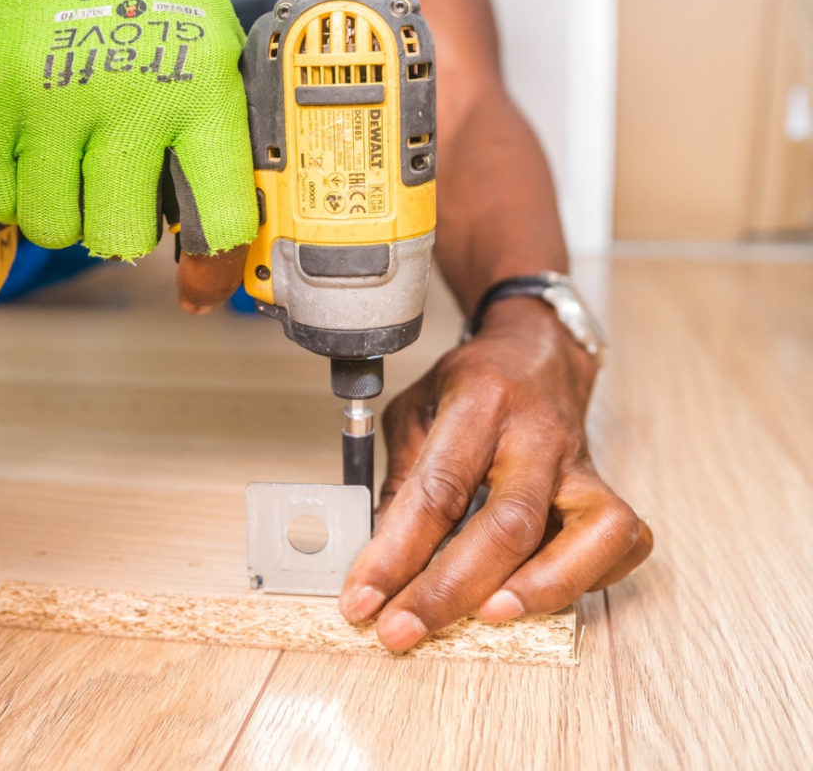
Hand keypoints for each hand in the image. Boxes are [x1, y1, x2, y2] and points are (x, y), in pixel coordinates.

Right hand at [0, 0, 256, 307]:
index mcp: (203, 91)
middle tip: (118, 194)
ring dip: (64, 212)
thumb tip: (224, 238)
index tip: (200, 284)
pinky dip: (12, 193)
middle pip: (120, 239)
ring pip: (53, 228)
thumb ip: (219, 138)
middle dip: (121, 230)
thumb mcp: (215, 50)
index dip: (213, 266)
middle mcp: (129, 99)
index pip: (218, 217)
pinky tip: (31, 153)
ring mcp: (50, 97)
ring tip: (71, 165)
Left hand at [339, 297, 652, 649]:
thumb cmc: (472, 383)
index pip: (438, 489)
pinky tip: (539, 592)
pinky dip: (585, 578)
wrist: (536, 351)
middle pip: (508, 523)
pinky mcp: (607, 486)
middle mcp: (537, 433)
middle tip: (402, 630)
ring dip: (536, 590)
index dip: (396, 553)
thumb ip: (402, 480)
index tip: (362, 599)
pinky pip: (620, 543)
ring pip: (586, 535)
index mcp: (480, 402)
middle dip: (450, 590)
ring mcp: (580, 462)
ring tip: (484, 619)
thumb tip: (379, 562)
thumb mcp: (416, 410)